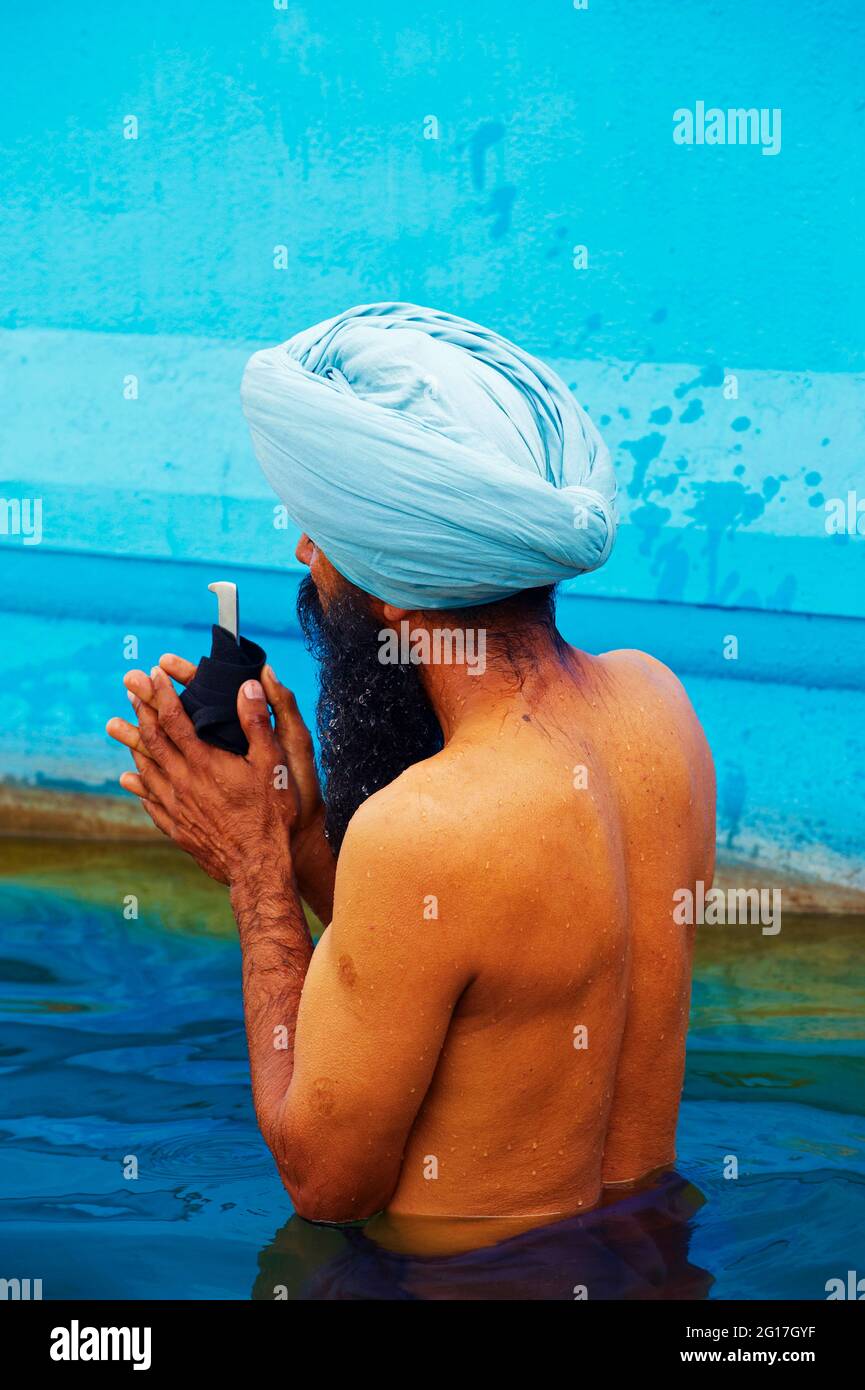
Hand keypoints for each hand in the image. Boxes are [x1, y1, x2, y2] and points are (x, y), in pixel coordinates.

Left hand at [106, 663, 300, 885]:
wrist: (257, 866)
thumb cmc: (271, 814)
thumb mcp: (274, 764)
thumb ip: (258, 723)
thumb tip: (248, 686)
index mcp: (204, 762)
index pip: (174, 719)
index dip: (162, 694)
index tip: (153, 674)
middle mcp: (183, 782)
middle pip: (152, 740)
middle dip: (141, 710)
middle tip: (130, 689)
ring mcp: (176, 807)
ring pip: (146, 769)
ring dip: (133, 744)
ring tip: (121, 727)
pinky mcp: (176, 828)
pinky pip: (150, 801)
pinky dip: (138, 784)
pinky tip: (131, 779)